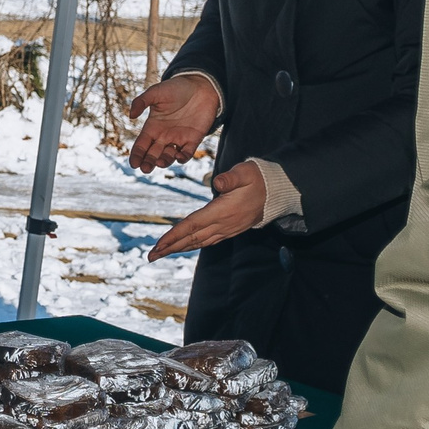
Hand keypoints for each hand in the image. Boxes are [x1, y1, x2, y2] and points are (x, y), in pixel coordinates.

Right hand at [127, 74, 220, 172]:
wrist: (200, 86)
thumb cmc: (176, 88)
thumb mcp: (156, 92)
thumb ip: (141, 102)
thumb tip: (131, 116)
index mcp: (153, 126)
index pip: (142, 145)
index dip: (137, 155)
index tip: (133, 164)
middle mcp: (164, 136)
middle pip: (153, 154)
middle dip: (148, 163)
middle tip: (145, 169)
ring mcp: (179, 139)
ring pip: (168, 156)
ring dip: (163, 162)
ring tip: (159, 163)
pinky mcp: (193, 139)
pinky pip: (187, 153)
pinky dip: (182, 157)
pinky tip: (178, 156)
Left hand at [148, 162, 266, 260]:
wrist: (277, 192)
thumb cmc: (258, 178)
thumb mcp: (245, 173)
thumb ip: (231, 178)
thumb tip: (217, 182)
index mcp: (223, 211)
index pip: (193, 225)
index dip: (174, 235)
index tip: (159, 244)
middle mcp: (224, 224)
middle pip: (192, 238)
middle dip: (170, 247)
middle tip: (151, 255)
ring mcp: (227, 229)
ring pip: (199, 242)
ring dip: (179, 248)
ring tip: (161, 253)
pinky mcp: (230, 229)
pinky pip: (208, 240)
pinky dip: (193, 244)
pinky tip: (184, 246)